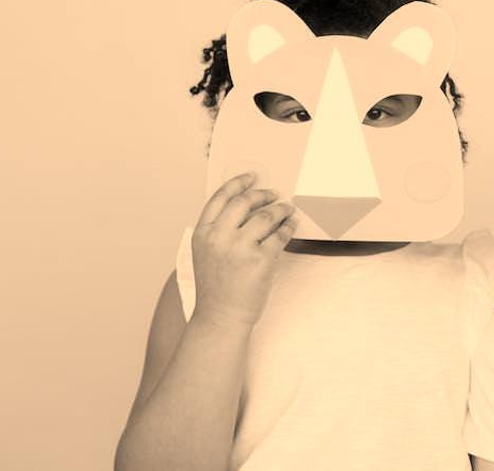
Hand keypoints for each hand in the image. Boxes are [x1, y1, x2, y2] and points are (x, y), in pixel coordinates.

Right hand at [190, 172, 297, 327]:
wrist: (220, 317)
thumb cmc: (216, 286)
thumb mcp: (206, 253)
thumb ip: (219, 230)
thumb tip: (247, 205)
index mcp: (202, 233)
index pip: (220, 197)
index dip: (238, 183)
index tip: (252, 177)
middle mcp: (219, 237)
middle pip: (245, 201)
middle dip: (263, 194)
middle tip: (275, 194)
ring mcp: (240, 248)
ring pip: (266, 216)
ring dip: (280, 209)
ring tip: (287, 210)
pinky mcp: (260, 260)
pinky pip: (280, 235)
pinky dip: (288, 227)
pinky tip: (291, 225)